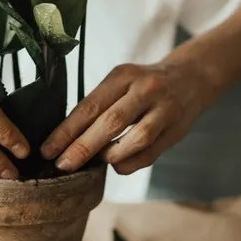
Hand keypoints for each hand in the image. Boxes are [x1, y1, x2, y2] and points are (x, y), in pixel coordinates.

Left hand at [40, 58, 219, 174]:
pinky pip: (150, 153)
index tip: (47, 150)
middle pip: (110, 122)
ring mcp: (164, 109)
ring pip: (135, 139)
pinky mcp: (176, 129)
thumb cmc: (145, 84)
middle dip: (83, 147)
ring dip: (110, 155)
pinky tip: (117, 164)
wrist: (192, 77)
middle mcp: (145, 89)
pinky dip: (129, 163)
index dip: (66, 131)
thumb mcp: (122, 82)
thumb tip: (67, 139)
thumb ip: (101, 105)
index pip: (90, 105)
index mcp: (124, 75)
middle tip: (62, 165)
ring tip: (96, 162)